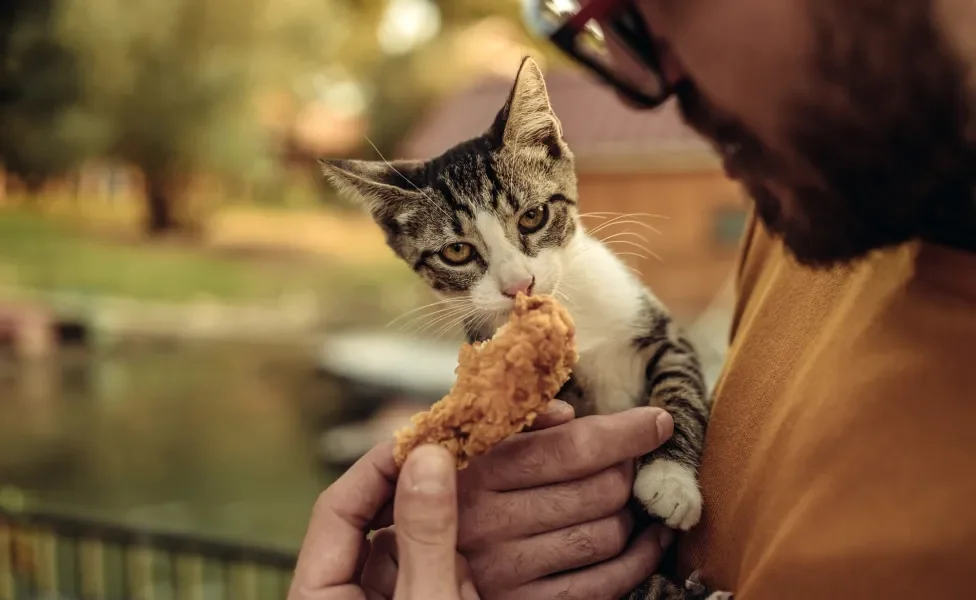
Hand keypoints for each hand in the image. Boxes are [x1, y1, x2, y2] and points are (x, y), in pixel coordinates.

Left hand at [288, 441, 476, 598]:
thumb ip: (426, 536)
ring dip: (442, 543)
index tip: (425, 438)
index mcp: (316, 597)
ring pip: (408, 544)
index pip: (335, 508)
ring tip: (466, 554)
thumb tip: (429, 458)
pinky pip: (431, 570)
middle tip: (457, 459)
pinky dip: (456, 571)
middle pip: (372, 520)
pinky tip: (470, 590)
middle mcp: (341, 594)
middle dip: (417, 497)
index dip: (379, 466)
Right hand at [363, 401, 676, 599]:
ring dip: (631, 512)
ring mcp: (506, 572)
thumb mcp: (461, 449)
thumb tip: (569, 414)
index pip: (568, 449)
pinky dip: (640, 559)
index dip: (623, 433)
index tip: (657, 420)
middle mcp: (488, 524)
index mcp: (475, 473)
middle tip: (629, 461)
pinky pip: (603, 586)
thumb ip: (511, 426)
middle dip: (627, 469)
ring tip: (628, 497)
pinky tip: (648, 539)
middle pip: (597, 490)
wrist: (404, 570)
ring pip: (606, 535)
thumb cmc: (445, 493)